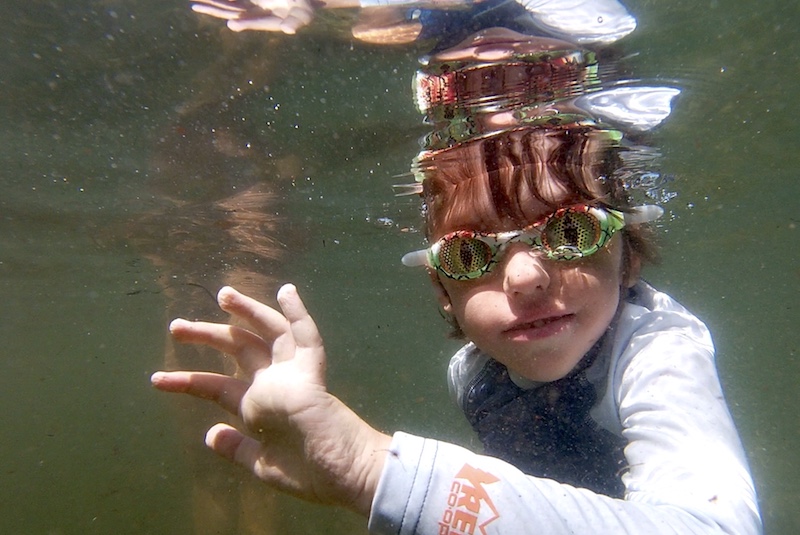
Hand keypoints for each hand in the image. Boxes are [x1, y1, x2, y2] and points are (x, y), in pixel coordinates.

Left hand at [151, 284, 390, 514]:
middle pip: (237, 349)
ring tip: (223, 294)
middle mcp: (272, 383)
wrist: (340, 476)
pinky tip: (286, 292)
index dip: (186, 381)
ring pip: (268, 332)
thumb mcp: (262, 464)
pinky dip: (297, 314)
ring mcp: (292, 374)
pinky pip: (306, 337)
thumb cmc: (307, 474)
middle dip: (207, 334)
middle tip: (176, 326)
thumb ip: (237, 448)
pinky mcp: (312, 372)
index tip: (156, 380)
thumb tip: (211, 434)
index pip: (216, 386)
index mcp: (257, 406)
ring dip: (246, 312)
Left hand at [190, 0, 315, 33]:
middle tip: (198, 8)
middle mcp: (257, 15)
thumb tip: (289, 30)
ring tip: (195, 5)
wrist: (301, 2)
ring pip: (229, 5)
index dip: (245, 22)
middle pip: (235, 13)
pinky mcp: (248, 1)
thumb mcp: (305, 14)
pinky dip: (221, 0)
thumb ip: (298, 21)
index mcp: (269, 21)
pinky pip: (232, 0)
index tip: (232, 23)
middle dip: (217, 10)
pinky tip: (206, 0)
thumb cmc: (305, 7)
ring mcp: (251, 7)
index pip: (255, 21)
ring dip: (213, 4)